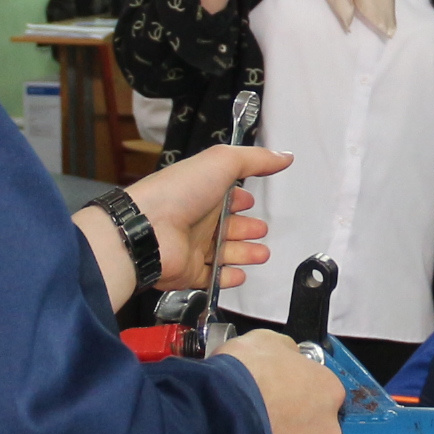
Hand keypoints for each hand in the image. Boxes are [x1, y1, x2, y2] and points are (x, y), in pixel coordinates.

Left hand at [119, 143, 290, 298]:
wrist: (149, 230)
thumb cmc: (179, 192)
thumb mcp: (221, 162)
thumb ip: (255, 159)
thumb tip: (284, 156)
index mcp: (202, 191)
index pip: (225, 196)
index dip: (240, 198)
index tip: (252, 200)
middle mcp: (196, 219)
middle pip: (227, 226)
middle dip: (247, 228)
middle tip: (262, 230)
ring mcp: (191, 247)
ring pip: (222, 253)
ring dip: (244, 253)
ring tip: (262, 254)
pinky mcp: (187, 272)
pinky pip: (210, 278)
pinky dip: (226, 278)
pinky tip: (241, 275)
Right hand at [222, 328, 344, 433]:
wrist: (216, 416)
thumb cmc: (244, 375)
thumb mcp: (264, 341)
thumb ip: (285, 351)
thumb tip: (285, 356)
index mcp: (329, 390)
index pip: (322, 387)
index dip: (297, 385)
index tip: (278, 386)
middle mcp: (328, 429)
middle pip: (314, 423)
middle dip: (292, 419)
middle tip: (263, 412)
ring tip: (249, 433)